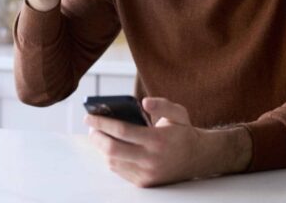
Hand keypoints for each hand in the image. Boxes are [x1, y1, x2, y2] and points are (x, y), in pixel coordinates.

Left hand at [84, 97, 210, 186]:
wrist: (197, 159)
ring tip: (98, 136)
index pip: (122, 130)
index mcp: (157, 139)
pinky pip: (119, 171)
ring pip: (113, 162)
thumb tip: (144, 102)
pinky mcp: (144, 183)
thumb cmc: (182, 132)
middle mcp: (151, 159)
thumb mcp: (178, 113)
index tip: (89, 116)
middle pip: (112, 149)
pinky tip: (109, 148)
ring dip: (100, 148)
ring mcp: (146, 173)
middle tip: (90, 127)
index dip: (102, 123)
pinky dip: (110, 158)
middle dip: (96, 137)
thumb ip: (162, 104)